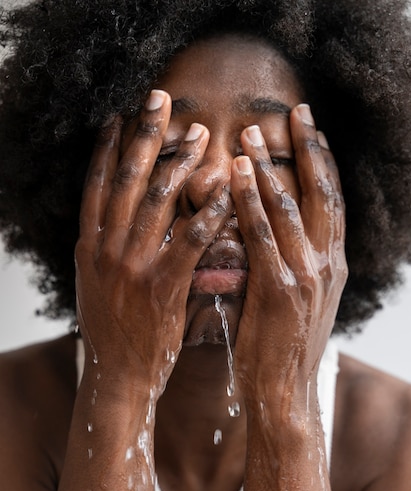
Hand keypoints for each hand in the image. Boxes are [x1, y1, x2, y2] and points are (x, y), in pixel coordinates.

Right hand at [75, 89, 231, 391]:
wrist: (118, 375)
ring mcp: (131, 267)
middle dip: (144, 135)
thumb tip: (112, 219)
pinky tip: (226, 191)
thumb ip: (103, 249)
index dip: (107, 146)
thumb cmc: (111, 331)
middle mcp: (105, 249)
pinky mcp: (161, 286)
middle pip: (125, 180)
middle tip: (160, 99)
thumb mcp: (95, 284)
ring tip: (200, 134)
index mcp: (88, 246)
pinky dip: (208, 213)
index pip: (95, 184)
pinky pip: (188, 240)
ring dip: (180, 162)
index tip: (121, 115)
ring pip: (156, 201)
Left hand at [231, 104, 346, 394]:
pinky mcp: (280, 291)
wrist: (284, 393)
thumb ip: (294, 265)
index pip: (334, 203)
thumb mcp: (299, 301)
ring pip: (293, 208)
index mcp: (333, 266)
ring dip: (272, 166)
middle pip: (323, 194)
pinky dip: (252, 202)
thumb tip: (277, 235)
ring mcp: (307, 277)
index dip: (325, 163)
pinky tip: (239, 175)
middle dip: (310, 150)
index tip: (314, 130)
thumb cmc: (283, 348)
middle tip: (296, 112)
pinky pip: (264, 236)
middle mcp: (328, 265)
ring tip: (253, 133)